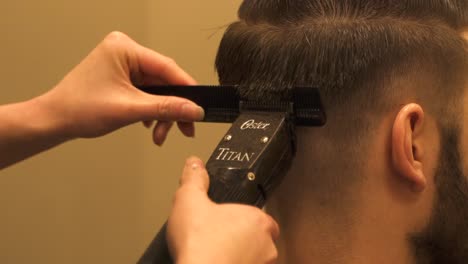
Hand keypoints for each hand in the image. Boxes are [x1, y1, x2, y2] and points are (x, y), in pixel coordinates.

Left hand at [37, 31, 203, 144]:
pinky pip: (147, 92)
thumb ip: (165, 108)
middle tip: (185, 127)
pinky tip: (150, 124)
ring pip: (157, 90)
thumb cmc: (79, 109)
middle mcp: (125, 52)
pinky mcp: (123, 76)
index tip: (199, 107)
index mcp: (124, 49)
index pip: (166, 67)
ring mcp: (123, 64)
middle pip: (164, 80)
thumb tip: (193, 109)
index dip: (186, 89)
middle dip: (172, 108)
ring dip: (162, 113)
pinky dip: (152, 110)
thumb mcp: (129, 109)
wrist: (56, 120)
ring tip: (160, 133)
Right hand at [167, 157, 279, 263]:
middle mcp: (267, 246)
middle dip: (242, 241)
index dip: (244, 220)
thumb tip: (194, 164)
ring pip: (255, 260)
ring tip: (217, 256)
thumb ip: (194, 180)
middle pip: (259, 241)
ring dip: (241, 258)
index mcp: (258, 221)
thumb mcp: (189, 201)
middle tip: (219, 241)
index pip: (262, 219)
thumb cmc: (200, 245)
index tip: (229, 223)